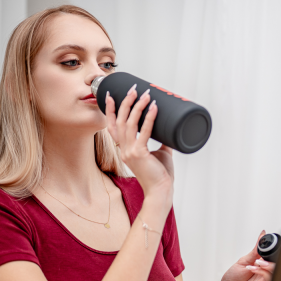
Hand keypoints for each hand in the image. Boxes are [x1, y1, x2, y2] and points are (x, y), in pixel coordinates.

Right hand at [105, 86, 172, 206]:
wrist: (161, 190)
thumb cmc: (160, 174)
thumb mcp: (160, 153)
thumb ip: (162, 142)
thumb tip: (170, 129)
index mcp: (124, 149)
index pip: (112, 126)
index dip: (110, 110)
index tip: (112, 95)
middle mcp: (124, 149)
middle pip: (120, 121)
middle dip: (126, 103)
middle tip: (134, 89)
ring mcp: (130, 152)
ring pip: (129, 124)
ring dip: (137, 107)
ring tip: (145, 94)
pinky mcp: (140, 155)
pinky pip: (143, 133)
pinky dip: (149, 119)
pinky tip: (155, 108)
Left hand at [213, 231, 274, 280]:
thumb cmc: (233, 279)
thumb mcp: (244, 261)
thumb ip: (255, 250)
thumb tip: (262, 235)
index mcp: (261, 265)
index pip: (272, 256)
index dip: (271, 250)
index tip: (266, 245)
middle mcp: (265, 273)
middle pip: (276, 263)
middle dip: (271, 258)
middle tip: (260, 257)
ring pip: (275, 271)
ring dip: (267, 265)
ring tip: (256, 262)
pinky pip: (269, 279)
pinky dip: (263, 272)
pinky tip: (254, 269)